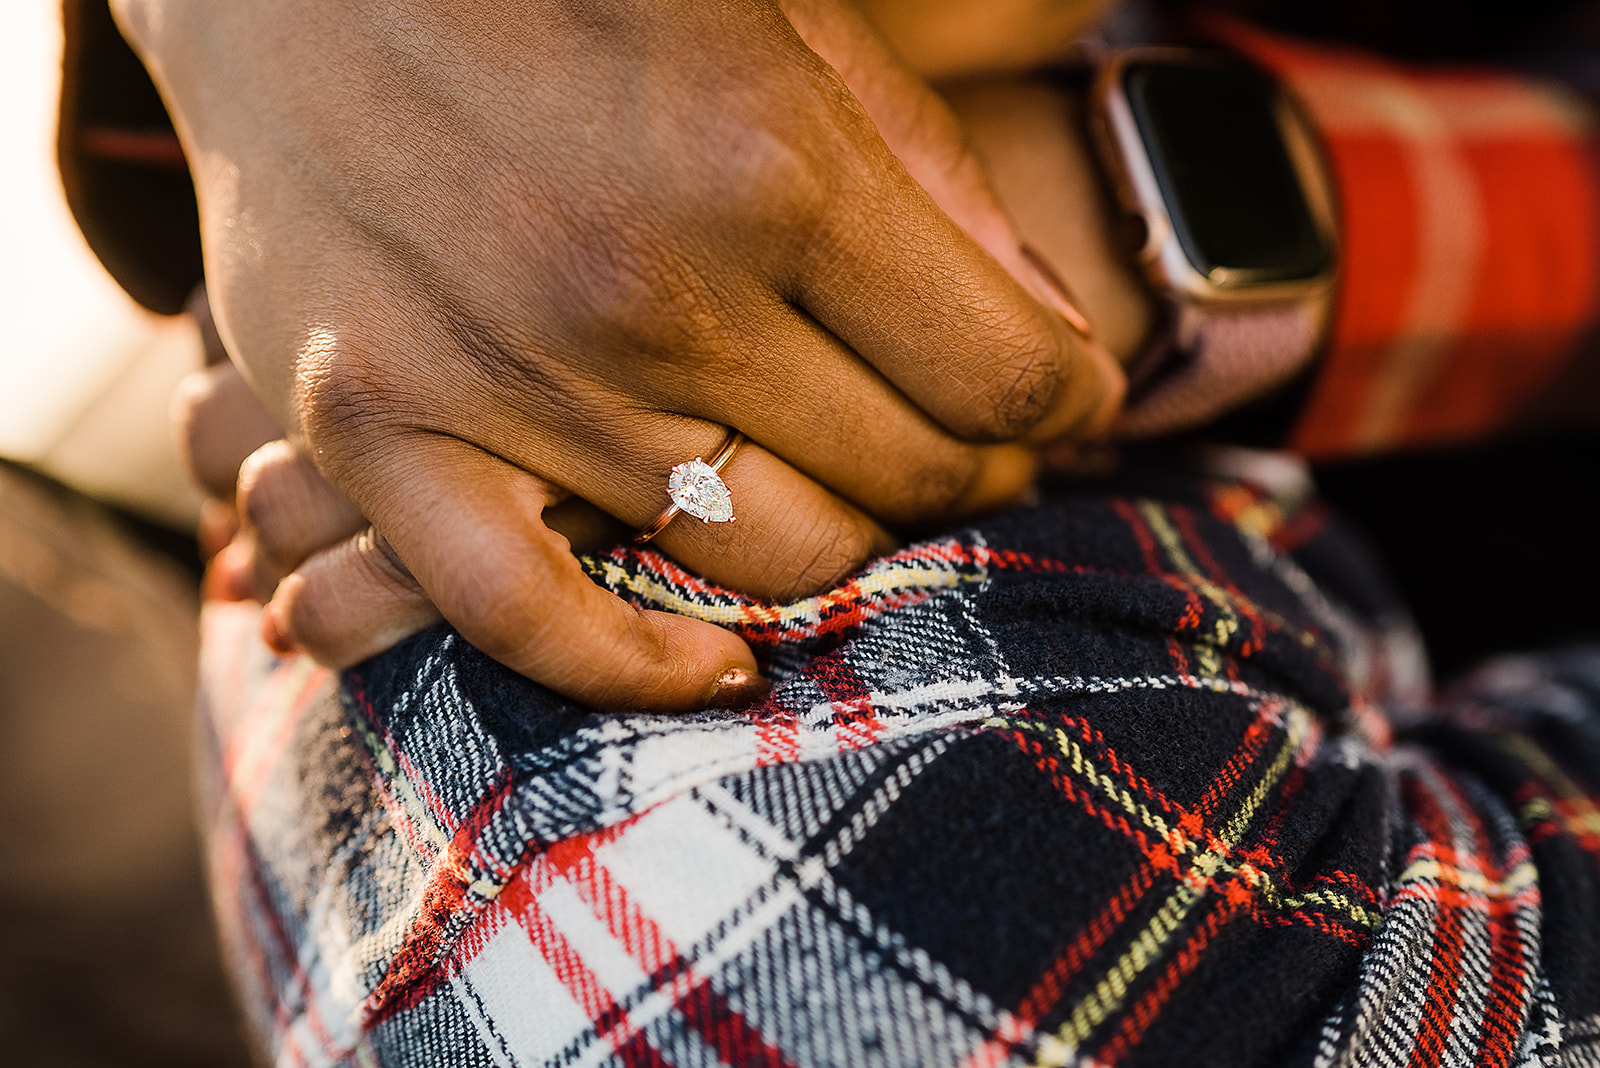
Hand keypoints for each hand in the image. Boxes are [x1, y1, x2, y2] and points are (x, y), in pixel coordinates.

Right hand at [127, 0, 1121, 708]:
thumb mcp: (786, 15)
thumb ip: (933, 177)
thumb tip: (1059, 340)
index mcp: (772, 166)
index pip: (1005, 374)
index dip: (1065, 397)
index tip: (1063, 396)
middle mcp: (649, 295)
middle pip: (905, 476)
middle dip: (975, 469)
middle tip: (975, 445)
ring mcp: (509, 382)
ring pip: (763, 557)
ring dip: (851, 545)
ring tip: (862, 496)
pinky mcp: (383, 435)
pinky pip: (528, 620)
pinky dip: (633, 666)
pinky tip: (717, 665)